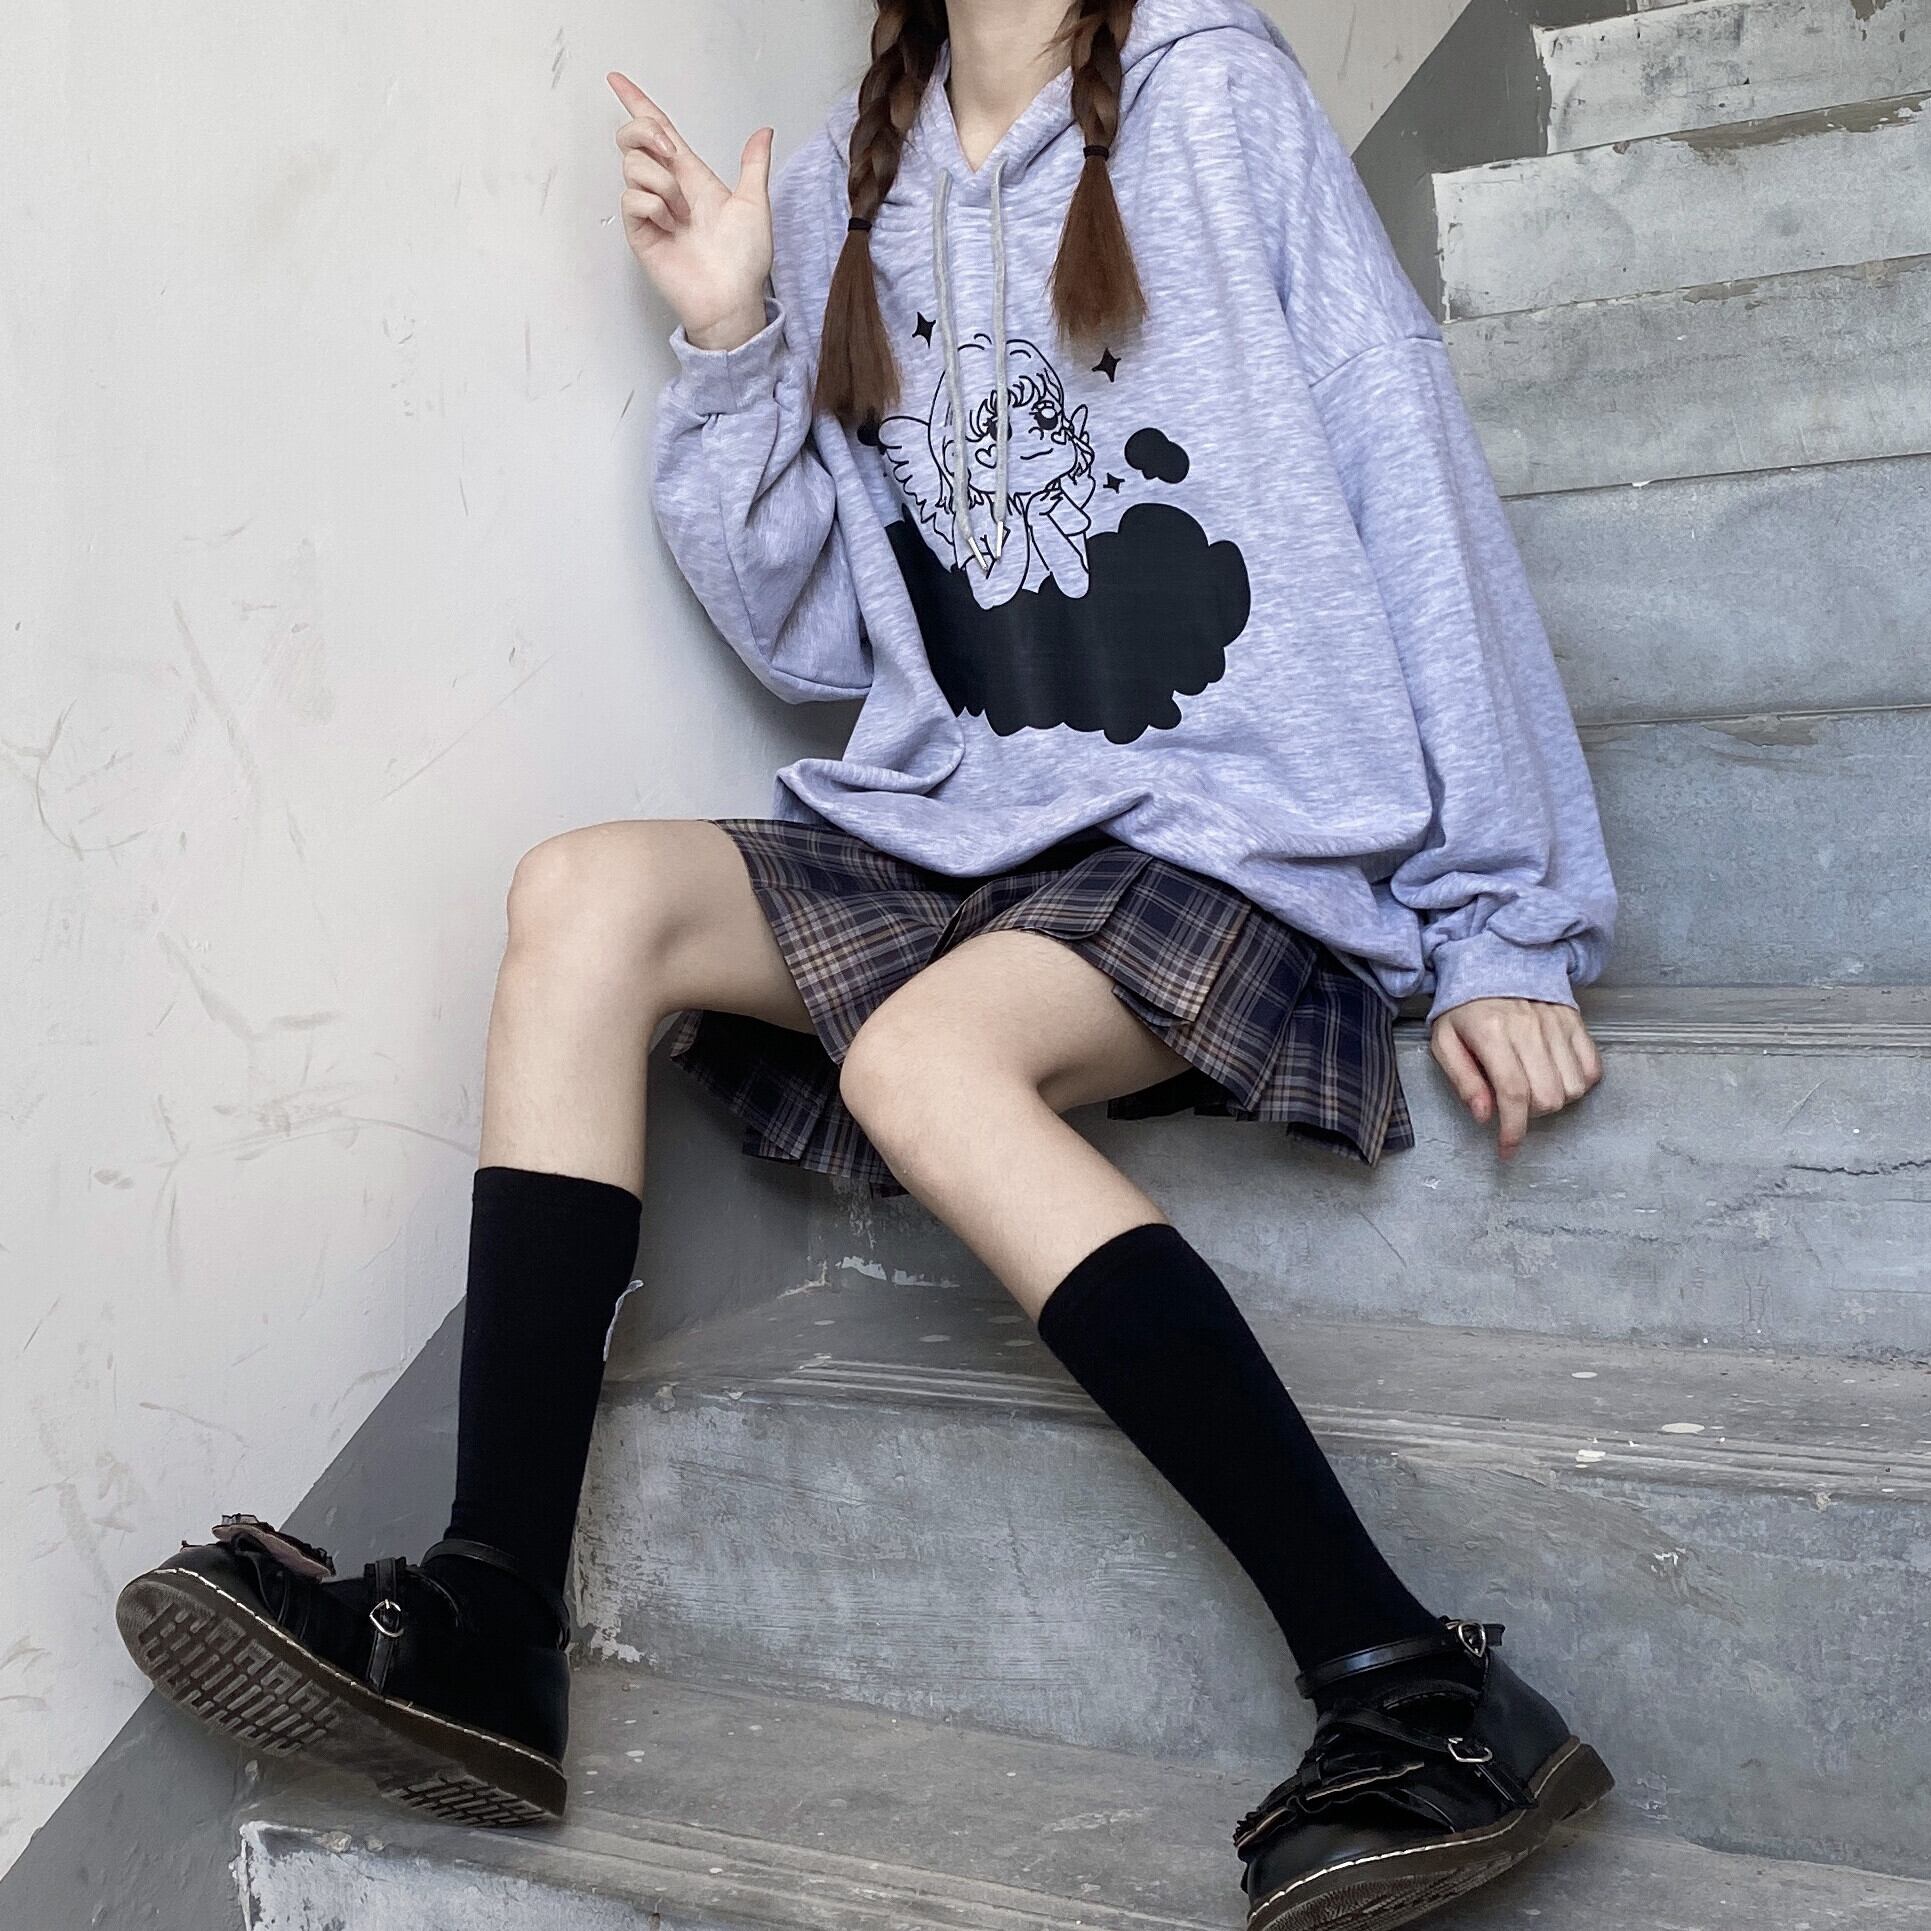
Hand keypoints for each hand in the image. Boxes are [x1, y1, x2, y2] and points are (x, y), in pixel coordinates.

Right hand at [607, 72, 773, 349]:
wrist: (732, 299)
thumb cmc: (744, 260)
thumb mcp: (755, 204)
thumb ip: (754, 166)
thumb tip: (764, 133)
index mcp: (691, 175)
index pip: (659, 130)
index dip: (637, 103)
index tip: (617, 79)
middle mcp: (667, 188)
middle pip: (634, 138)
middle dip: (645, 132)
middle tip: (670, 155)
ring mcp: (651, 210)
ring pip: (633, 166)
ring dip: (662, 183)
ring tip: (682, 215)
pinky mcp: (640, 232)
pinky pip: (632, 199)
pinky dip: (654, 208)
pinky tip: (670, 228)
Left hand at [1429, 997, 1601, 1159]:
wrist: (1493, 960)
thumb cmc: (1464, 1006)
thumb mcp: (1445, 1040)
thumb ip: (1463, 1080)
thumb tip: (1484, 1116)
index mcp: (1491, 1032)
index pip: (1513, 1093)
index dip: (1513, 1130)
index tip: (1508, 1149)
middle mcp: (1529, 1027)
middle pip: (1548, 1097)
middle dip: (1531, 1115)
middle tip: (1514, 1105)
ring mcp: (1556, 1023)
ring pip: (1573, 1088)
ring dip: (1554, 1100)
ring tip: (1533, 1087)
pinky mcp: (1575, 1021)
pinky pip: (1592, 1068)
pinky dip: (1579, 1083)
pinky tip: (1555, 1076)